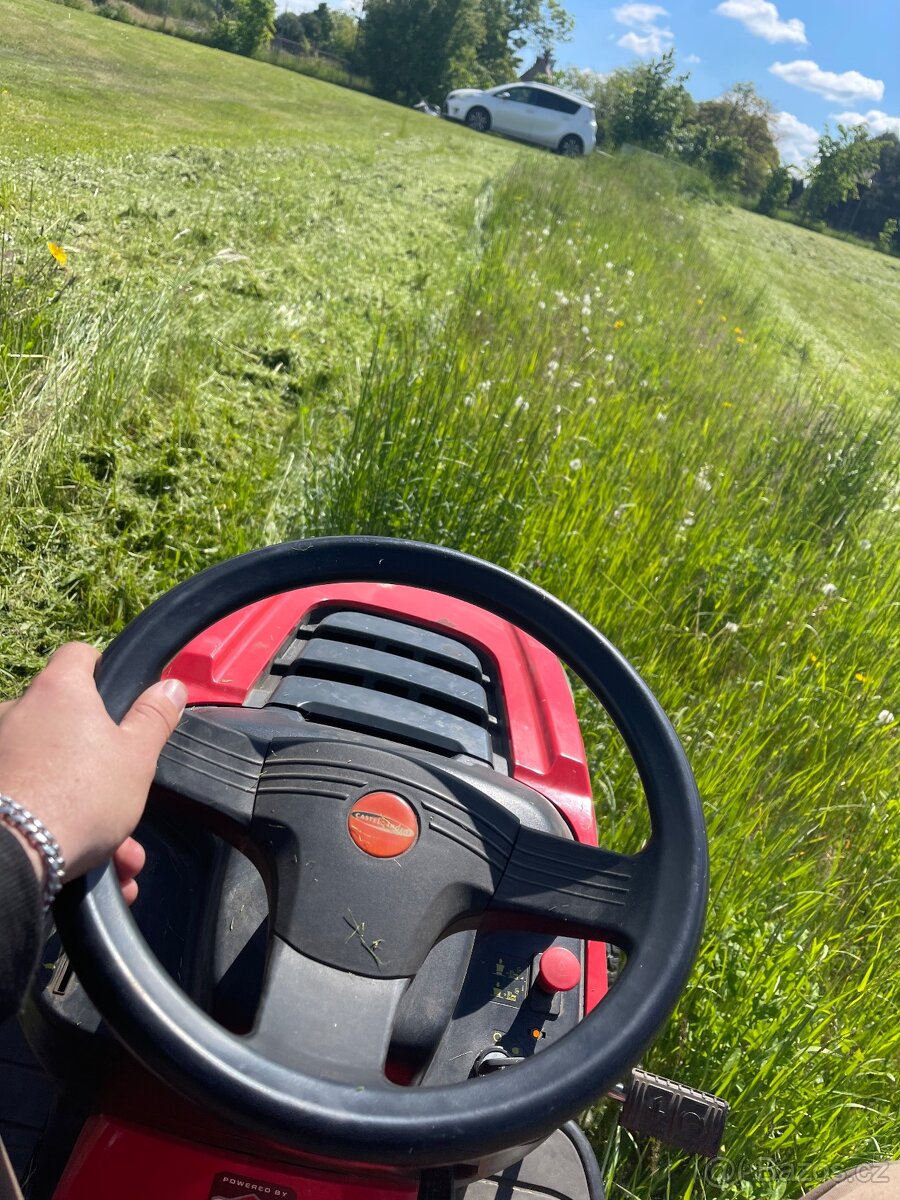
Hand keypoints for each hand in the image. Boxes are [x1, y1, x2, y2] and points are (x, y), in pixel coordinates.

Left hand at [0, 642, 186, 899]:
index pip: (78, 655)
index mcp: (59, 690)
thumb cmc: (79, 795)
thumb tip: (171, 686)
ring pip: (52, 770)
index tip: (118, 693)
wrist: (11, 856)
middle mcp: (18, 711)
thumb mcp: (137, 757)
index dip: (101, 668)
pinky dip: (57, 824)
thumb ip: (155, 718)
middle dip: (100, 762)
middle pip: (66, 721)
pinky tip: (90, 864)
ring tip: (117, 852)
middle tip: (126, 797)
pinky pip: (31, 798)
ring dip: (84, 804)